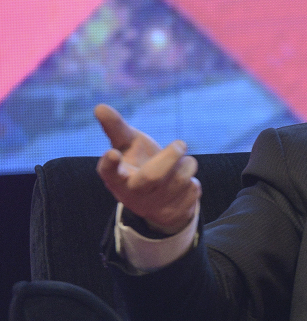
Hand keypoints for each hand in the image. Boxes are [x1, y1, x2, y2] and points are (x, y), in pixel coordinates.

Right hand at [94, 104, 200, 233]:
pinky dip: (193, 181)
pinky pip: (194, 190)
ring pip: (181, 179)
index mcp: (117, 178)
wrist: (159, 199)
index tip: (112, 152)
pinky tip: (183, 185)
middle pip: (153, 176)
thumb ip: (116, 128)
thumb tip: (99, 107)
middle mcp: (133, 195)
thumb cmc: (139, 164)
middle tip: (181, 143)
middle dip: (170, 156)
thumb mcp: (128, 146)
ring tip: (181, 163)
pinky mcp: (175, 213)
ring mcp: (154, 206)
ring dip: (187, 165)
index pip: (109, 172)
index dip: (110, 164)